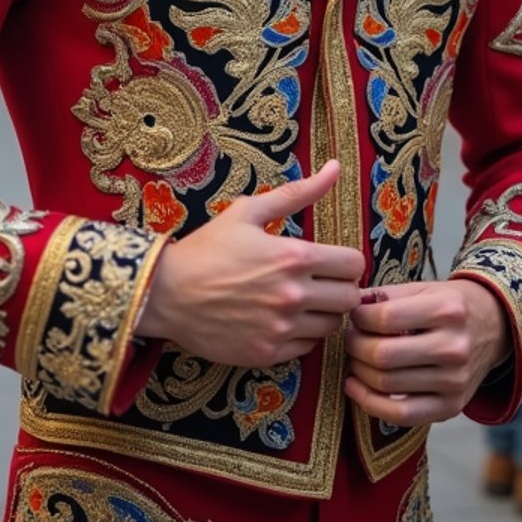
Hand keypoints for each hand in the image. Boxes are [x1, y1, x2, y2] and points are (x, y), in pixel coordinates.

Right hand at [138, 159, 364, 367]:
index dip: (346, 261)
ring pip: (332, 326)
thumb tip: (336, 168)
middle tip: (319, 281)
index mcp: (293, 256)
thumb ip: (298, 192)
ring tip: (299, 299)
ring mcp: (282, 328)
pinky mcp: (269, 353)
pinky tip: (281, 318)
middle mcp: (293, 295)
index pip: (354, 265)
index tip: (331, 260)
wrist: (167, 292)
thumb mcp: (248, 211)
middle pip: (351, 300)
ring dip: (323, 312)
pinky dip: (301, 334)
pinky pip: (307, 347)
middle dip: (340, 288)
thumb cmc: (208, 247)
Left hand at [343, 279, 509, 426]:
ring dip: (358, 371)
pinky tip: (355, 387)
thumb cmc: (450, 305)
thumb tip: (348, 306)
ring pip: (387, 385)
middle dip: (354, 346)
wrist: (494, 327)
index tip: (354, 316)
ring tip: (354, 358)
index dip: (359, 318)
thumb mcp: (424, 289)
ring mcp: (455, 382)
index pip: (385, 319)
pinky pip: (401, 415)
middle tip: (349, 338)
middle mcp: (454, 348)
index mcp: (447, 311)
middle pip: (383, 355)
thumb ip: (386, 296)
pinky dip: (370, 403)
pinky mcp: (452, 408)